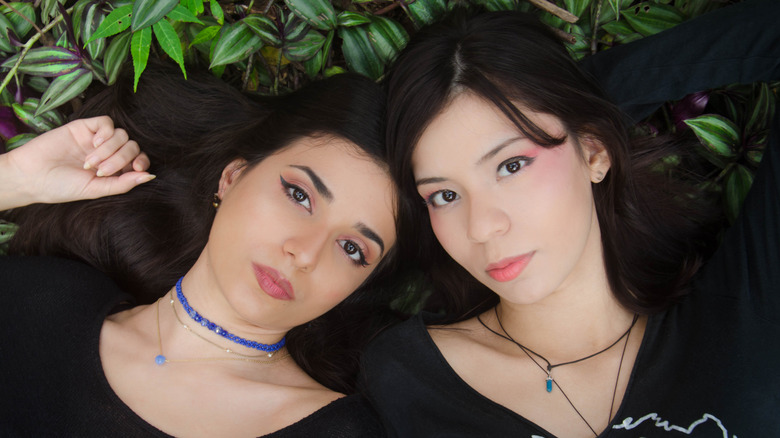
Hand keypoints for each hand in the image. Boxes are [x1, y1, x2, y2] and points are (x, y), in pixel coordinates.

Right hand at [0, 116, 153, 209]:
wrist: (32, 176)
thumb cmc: (62, 187)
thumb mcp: (96, 189)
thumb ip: (123, 183)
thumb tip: (150, 176)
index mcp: (113, 169)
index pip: (139, 159)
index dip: (142, 161)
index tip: (137, 169)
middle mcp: (108, 153)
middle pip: (132, 146)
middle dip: (120, 159)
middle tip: (100, 171)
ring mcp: (97, 139)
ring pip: (121, 135)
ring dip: (109, 150)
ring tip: (89, 163)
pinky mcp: (85, 127)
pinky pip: (107, 122)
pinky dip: (105, 133)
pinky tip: (92, 144)